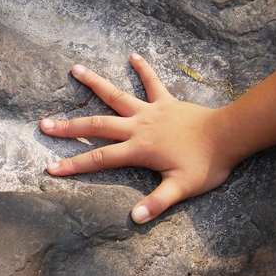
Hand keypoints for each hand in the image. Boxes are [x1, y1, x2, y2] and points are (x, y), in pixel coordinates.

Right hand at [40, 54, 236, 222]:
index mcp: (138, 149)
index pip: (99, 159)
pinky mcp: (166, 101)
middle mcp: (138, 127)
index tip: (52, 168)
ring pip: (116, 96)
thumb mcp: (182, 188)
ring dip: (95, 83)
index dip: (74, 165)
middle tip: (45, 124)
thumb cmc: (206, 164)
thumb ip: (158, 203)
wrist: (229, 135)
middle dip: (69, 128)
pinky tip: (133, 55)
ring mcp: (151, 111)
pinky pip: (152, 82)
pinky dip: (143, 69)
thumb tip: (135, 219)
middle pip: (97, 126)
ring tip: (74, 68)